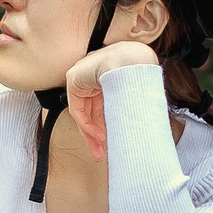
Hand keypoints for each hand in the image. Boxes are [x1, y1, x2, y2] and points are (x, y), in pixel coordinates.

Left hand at [62, 40, 158, 159]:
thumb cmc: (139, 72)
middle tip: (102, 151)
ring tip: (100, 151)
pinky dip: (87, 125)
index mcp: (106, 77)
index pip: (102, 105)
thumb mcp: (133, 94)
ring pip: (83, 113)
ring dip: (91, 134)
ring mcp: (81, 77)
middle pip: (91, 111)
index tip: (111, 142)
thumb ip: (128, 108)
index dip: (106, 125)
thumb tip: (139, 128)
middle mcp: (92, 76)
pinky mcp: (73, 80)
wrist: (131, 60)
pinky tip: (97, 137)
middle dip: (97, 134)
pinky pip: (78, 109)